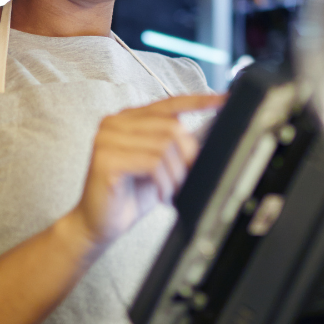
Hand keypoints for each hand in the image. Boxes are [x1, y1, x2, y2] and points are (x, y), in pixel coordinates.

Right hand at [73, 94, 224, 247]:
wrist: (99, 223)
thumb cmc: (130, 194)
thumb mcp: (160, 165)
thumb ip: (177, 146)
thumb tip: (211, 133)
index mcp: (129, 118)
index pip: (169, 103)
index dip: (199, 101)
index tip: (223, 100)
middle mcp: (115, 122)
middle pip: (172, 127)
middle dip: (188, 157)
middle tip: (186, 178)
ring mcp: (107, 138)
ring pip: (165, 146)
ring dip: (176, 174)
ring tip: (172, 189)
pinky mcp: (106, 158)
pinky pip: (153, 163)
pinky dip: (164, 182)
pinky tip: (161, 193)